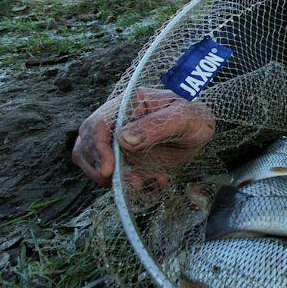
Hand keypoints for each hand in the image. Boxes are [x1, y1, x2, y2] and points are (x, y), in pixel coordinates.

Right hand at [72, 87, 214, 191]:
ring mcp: (116, 140)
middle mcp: (116, 120)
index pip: (98, 124)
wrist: (200, 128)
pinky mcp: (122, 157)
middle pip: (86, 145)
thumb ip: (156, 126)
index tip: (108, 171)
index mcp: (128, 103)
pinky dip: (129, 184)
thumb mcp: (183, 117)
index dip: (97, 149)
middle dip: (100, 169)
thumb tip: (123, 139)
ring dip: (116, 179)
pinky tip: (155, 181)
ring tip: (146, 182)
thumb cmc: (194, 116)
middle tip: (129, 182)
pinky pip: (113, 175)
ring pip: (94, 164)